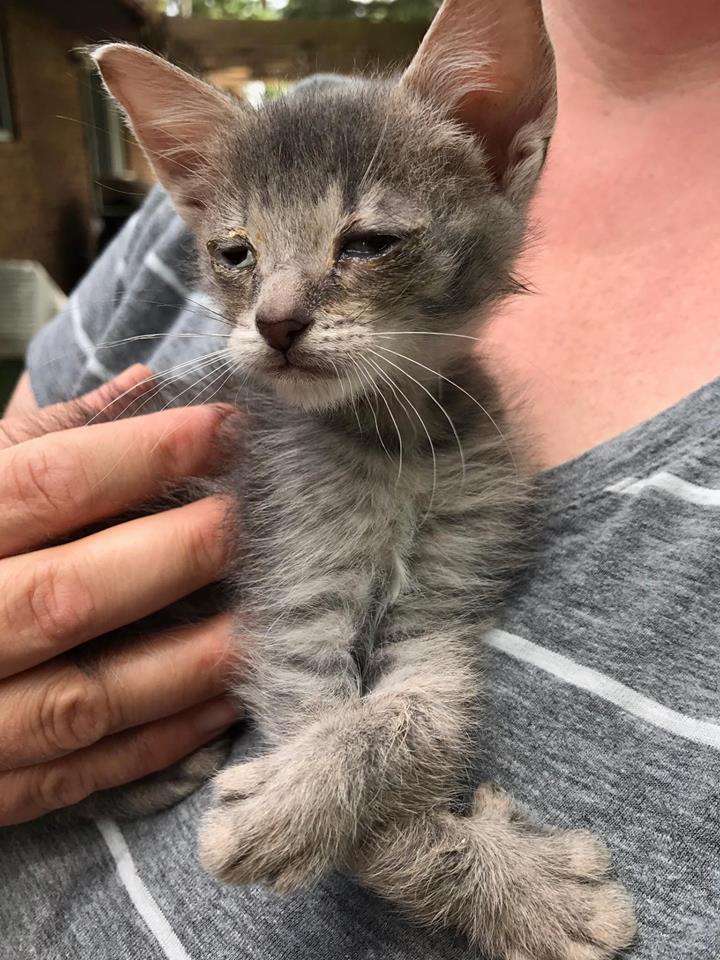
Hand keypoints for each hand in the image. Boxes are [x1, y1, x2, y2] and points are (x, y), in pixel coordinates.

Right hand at [0, 366, 240, 824]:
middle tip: (261, 522)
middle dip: (180, 554)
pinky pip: (79, 775)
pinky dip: (161, 742)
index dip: (146, 453)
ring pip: (85, 698)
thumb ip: (39, 439)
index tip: (228, 428)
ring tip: (272, 620)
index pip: (49, 483)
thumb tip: (144, 386)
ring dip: (191, 661)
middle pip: (72, 593)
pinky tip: (229, 701)